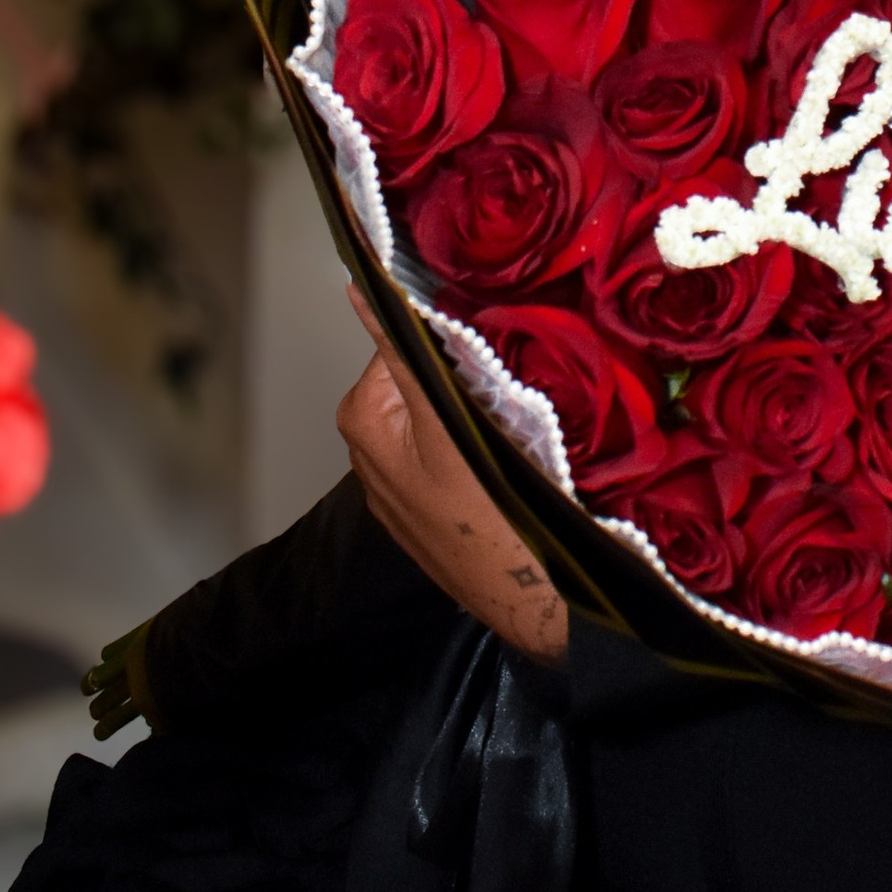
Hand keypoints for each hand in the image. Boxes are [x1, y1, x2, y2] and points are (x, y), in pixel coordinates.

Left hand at [337, 291, 569, 661]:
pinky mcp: (429, 515)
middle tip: (513, 396)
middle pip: (421, 380)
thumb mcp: (448, 418)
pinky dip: (475, 452)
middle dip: (462, 378)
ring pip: (439, 419)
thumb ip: (406, 353)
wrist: (533, 604)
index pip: (402, 342)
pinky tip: (507, 467)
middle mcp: (369, 453)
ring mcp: (400, 489)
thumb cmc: (491, 513)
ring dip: (474, 415)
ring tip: (517, 433)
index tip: (495, 343)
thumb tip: (357, 287)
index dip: (449, 336)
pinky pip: (450, 458)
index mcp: (363, 419)